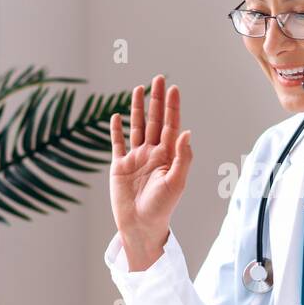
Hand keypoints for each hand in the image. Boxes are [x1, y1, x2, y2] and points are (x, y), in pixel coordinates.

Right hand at [109, 75, 192, 270]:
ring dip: (137, 109)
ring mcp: (135, 158)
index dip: (172, 107)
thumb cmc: (162, 207)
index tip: (173, 88)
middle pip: (155, 120)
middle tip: (158, 78)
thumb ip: (182, 157)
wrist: (141, 225)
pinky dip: (116, 130)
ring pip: (137, 127)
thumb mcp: (176, 182)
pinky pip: (117, 143)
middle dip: (156, 100)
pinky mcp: (119, 166)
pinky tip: (116, 116)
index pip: (171, 125)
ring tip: (138, 89)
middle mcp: (152, 153)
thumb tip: (187, 131)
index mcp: (167, 156)